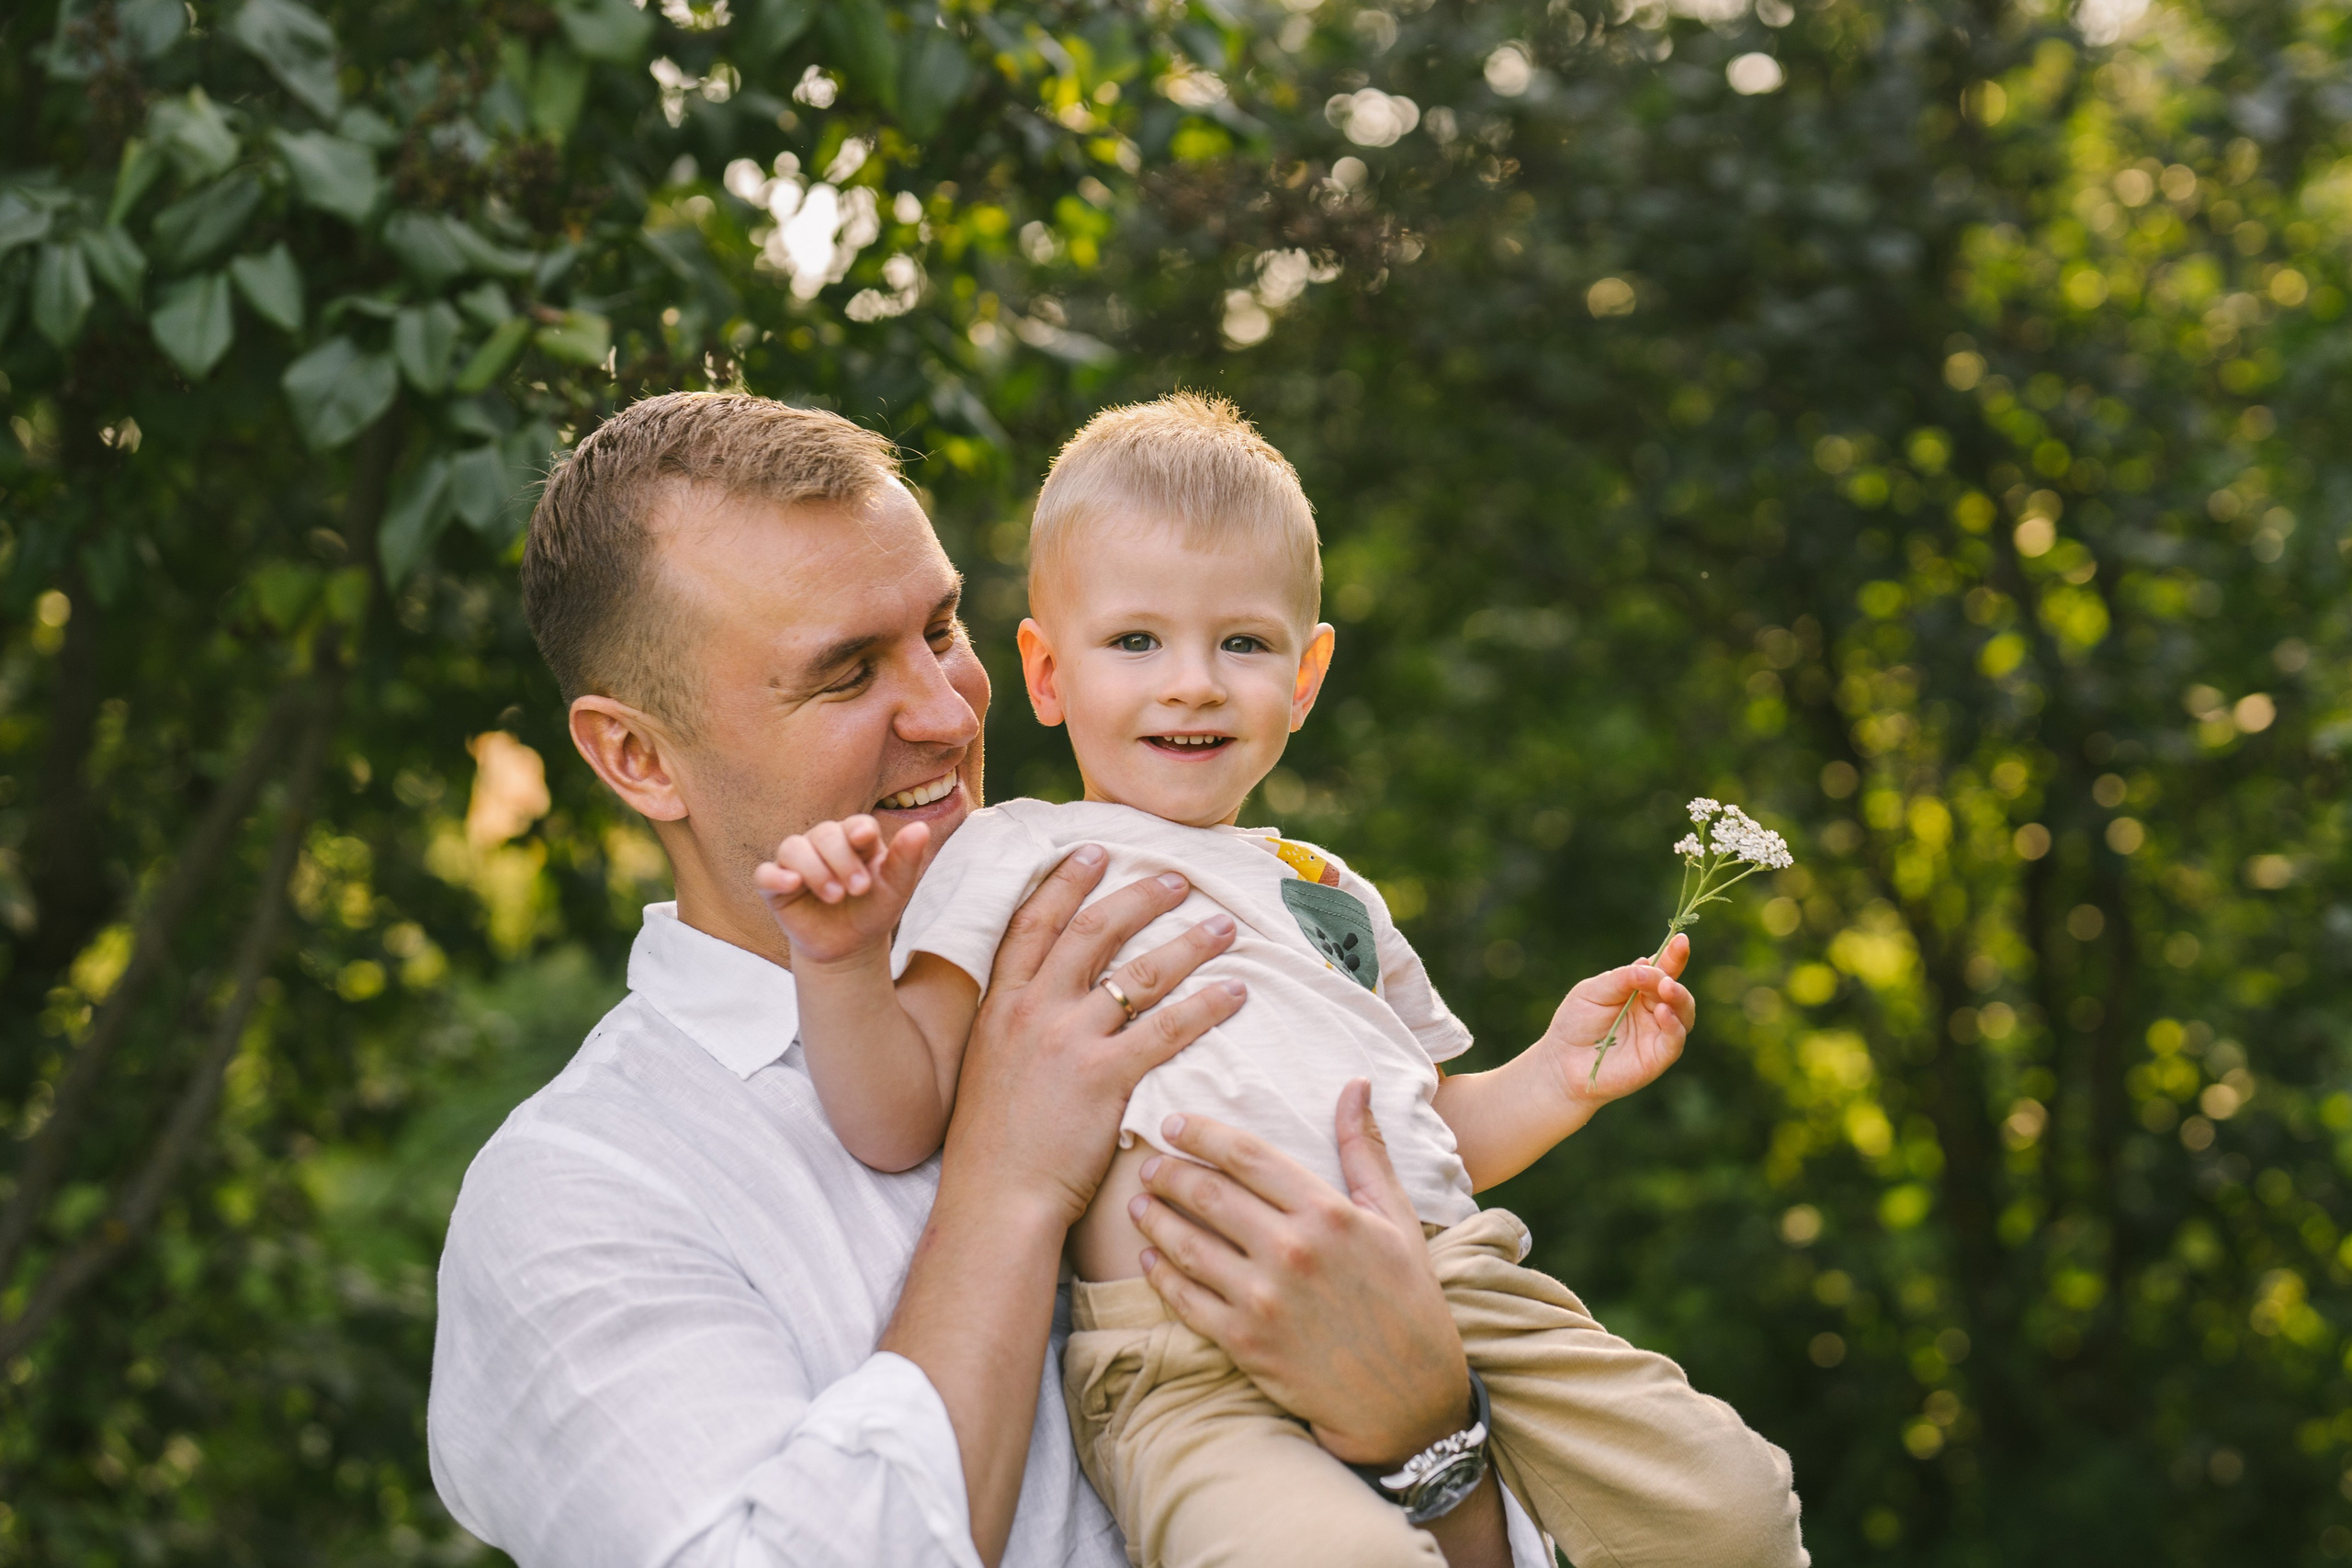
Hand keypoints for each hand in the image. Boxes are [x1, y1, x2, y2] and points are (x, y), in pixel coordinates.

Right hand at [753, 814, 927, 966]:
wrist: (850, 948)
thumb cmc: (873, 910)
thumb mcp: (895, 889)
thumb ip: (906, 860)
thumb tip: (921, 828)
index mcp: (855, 840)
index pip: (855, 824)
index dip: (858, 830)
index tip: (865, 839)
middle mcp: (823, 845)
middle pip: (824, 833)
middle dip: (841, 859)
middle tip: (858, 889)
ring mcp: (796, 864)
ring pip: (793, 847)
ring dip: (814, 869)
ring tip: (835, 896)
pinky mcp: (775, 887)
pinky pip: (765, 874)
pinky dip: (775, 876)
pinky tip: (791, 884)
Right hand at [943, 846, 1246, 1227]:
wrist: (994, 1198)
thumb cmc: (991, 1145)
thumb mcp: (986, 1066)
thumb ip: (1013, 1027)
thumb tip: (1041, 1002)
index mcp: (1000, 1005)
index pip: (1033, 923)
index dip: (1066, 882)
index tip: (1094, 852)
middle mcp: (1034, 1011)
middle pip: (1094, 931)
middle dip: (1140, 897)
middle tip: (1179, 878)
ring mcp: (1070, 1041)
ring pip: (1141, 973)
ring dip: (1188, 943)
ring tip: (1223, 927)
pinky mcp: (1106, 1078)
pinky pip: (1168, 1029)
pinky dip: (1207, 1006)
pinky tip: (1234, 992)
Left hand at [1131, 1081, 1470, 1467]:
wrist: (1407, 1398)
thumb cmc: (1407, 1300)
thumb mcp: (1395, 1219)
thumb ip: (1365, 1150)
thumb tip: (1355, 1084)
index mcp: (1328, 1213)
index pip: (1247, 1156)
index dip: (1202, 1133)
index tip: (1174, 1122)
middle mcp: (1291, 1251)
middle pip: (1209, 1195)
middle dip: (1170, 1172)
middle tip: (1150, 1162)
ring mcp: (1264, 1300)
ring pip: (1188, 1246)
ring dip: (1155, 1219)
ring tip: (1138, 1202)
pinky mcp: (1245, 1343)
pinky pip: (1187, 1300)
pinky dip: (1161, 1275)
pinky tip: (1149, 1257)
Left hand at [1538, 931, 1696, 1107]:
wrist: (1560, 1063)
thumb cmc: (1575, 1023)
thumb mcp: (1593, 991)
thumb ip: (1621, 979)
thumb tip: (1648, 964)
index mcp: (1639, 991)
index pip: (1662, 970)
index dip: (1673, 955)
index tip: (1682, 939)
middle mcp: (1653, 1011)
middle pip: (1675, 990)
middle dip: (1672, 979)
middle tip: (1662, 977)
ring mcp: (1657, 1034)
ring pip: (1683, 1013)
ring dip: (1678, 998)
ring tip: (1665, 988)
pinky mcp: (1657, 1057)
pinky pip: (1675, 1040)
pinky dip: (1673, 1025)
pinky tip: (1663, 1013)